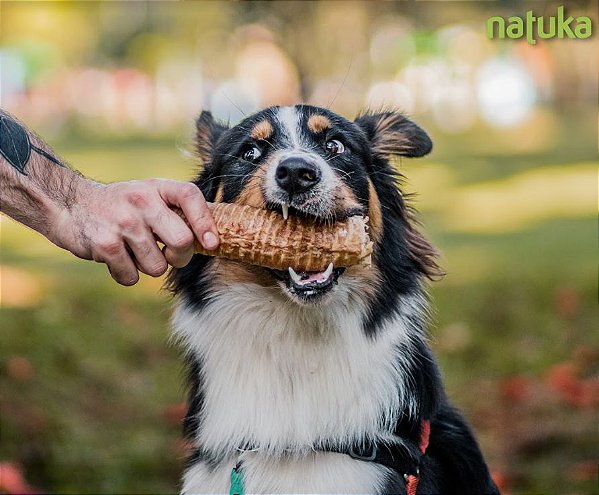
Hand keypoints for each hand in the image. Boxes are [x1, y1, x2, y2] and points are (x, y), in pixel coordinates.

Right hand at [49, 178, 218, 285]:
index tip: (211, 244)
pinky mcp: (105, 244)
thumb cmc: (121, 207)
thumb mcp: (148, 196)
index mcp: (156, 187)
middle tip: (169, 255)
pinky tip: (116, 258)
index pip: (190, 196)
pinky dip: (126, 274)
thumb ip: (176, 212)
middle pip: (182, 241)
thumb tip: (212, 242)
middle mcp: (141, 200)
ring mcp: (123, 222)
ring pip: (157, 266)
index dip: (205, 222)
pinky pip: (132, 277)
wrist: (68, 205)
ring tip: (134, 251)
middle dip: (180, 257)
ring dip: (149, 267)